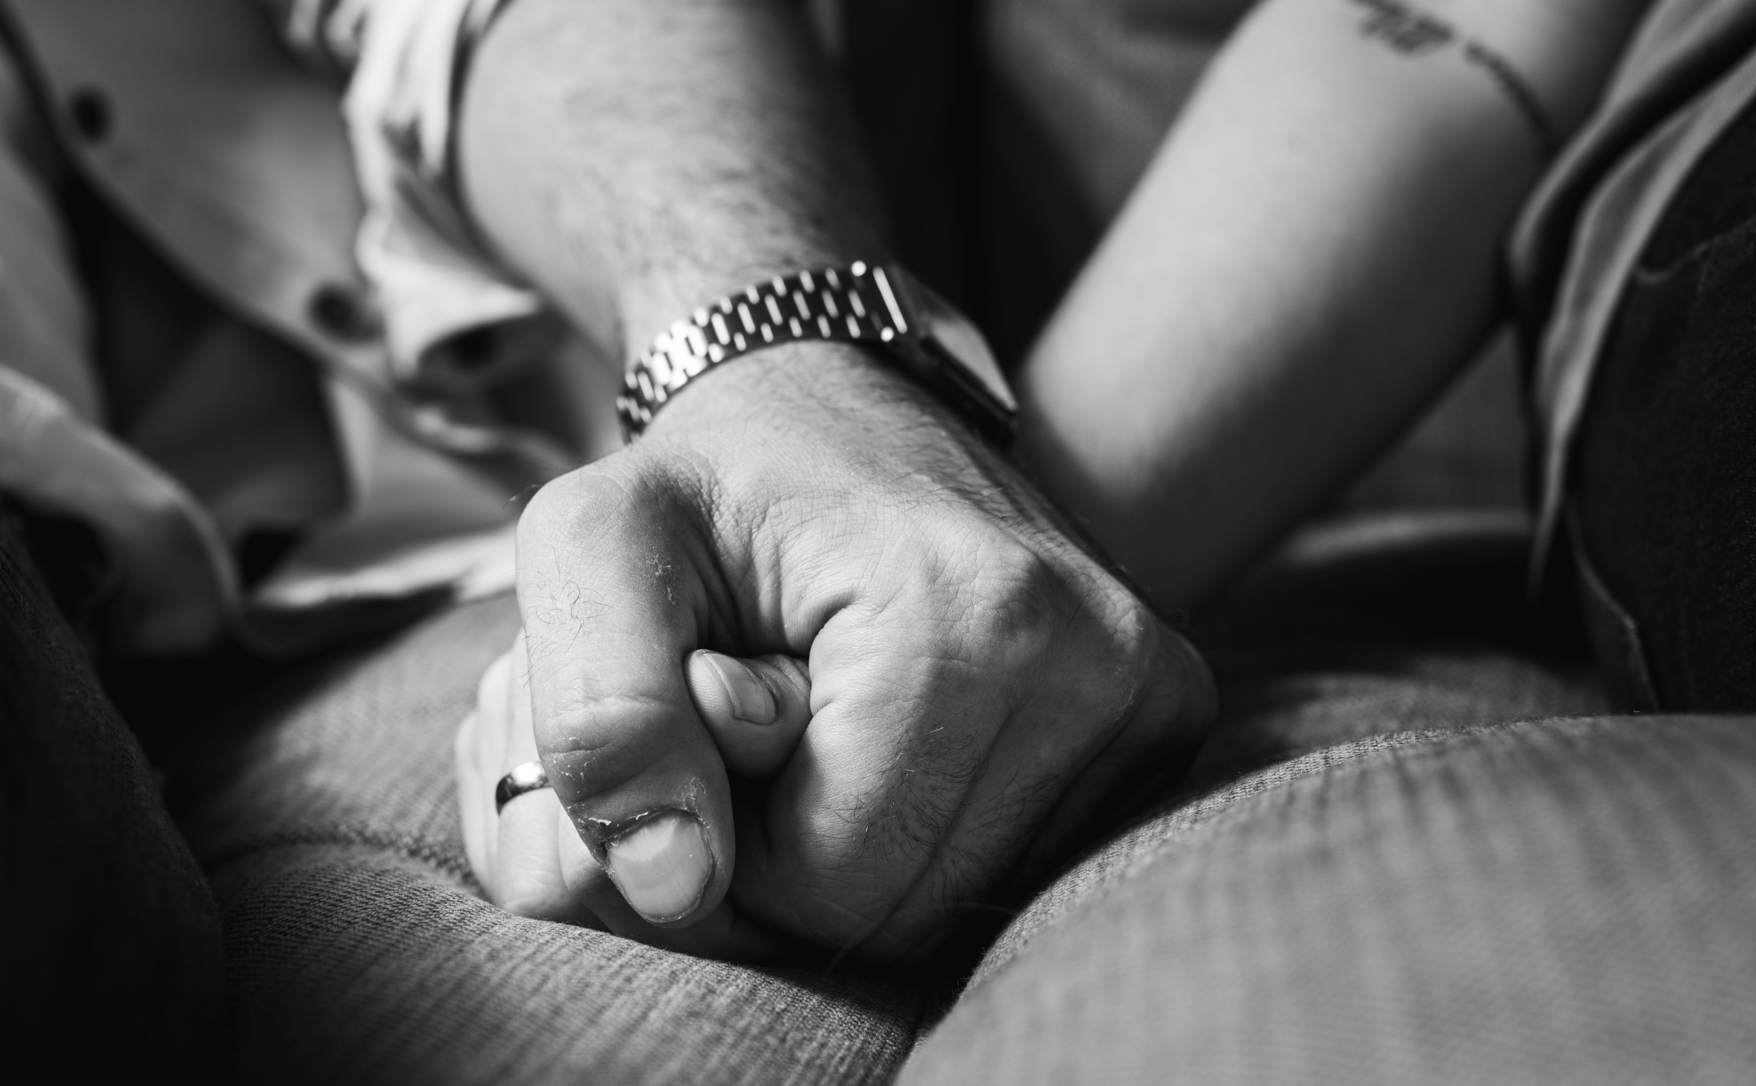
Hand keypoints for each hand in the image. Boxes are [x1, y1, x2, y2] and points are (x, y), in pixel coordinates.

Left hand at [470, 344, 1214, 962]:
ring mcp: (1149, 689)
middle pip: (908, 913)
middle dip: (798, 853)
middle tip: (767, 712)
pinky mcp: (1166, 709)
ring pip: (964, 902)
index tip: (717, 712)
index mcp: (968, 614)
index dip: (732, 841)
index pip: (830, 885)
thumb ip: (600, 718)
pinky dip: (934, 823)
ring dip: (863, 842)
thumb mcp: (590, 550)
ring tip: (830, 711)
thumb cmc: (708, 483)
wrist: (841, 394)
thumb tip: (674, 889)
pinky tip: (900, 725)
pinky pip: (1019, 861)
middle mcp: (1097, 658)